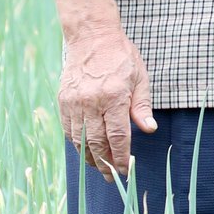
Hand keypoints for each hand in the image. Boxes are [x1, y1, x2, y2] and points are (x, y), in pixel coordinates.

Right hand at [58, 26, 156, 180]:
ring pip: (80, 139)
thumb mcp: (139, 78)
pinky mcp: (63, 101)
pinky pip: (69, 129)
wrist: (91, 37)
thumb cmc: (120, 57)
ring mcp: (74, 102)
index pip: (117, 136)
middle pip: (97, 143)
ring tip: (99, 168)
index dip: (122, 156)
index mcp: (114, 96)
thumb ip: (142, 106)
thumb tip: (149, 130)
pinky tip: (85, 151)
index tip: (126, 169)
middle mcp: (91, 102)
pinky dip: (77, 143)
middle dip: (106, 163)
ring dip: (90, 158)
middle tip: (112, 176)